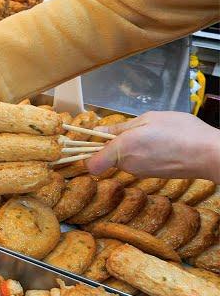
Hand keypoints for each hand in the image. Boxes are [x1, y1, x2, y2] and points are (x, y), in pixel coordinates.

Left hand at [86, 111, 219, 181]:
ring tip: (151, 134)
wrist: (210, 154)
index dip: (87, 152)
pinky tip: (160, 144)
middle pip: (108, 157)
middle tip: (133, 128)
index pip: (91, 163)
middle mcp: (127, 165)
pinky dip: (142, 153)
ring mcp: (139, 172)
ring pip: (123, 159)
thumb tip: (98, 131)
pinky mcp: (151, 175)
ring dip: (130, 147)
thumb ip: (120, 128)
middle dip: (113, 143)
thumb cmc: (181, 131)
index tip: (92, 140)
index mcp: (122, 149)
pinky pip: (137, 162)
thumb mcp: (148, 119)